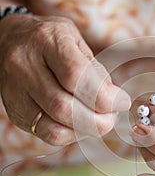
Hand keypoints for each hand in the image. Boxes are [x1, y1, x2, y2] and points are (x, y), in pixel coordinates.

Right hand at [0, 14, 129, 145]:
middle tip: (113, 117)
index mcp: (47, 41)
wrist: (10, 40)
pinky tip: (82, 125)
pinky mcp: (16, 111)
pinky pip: (47, 134)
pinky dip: (72, 135)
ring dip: (86, 131)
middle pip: (64, 107)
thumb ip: (95, 71)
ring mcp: (15, 91)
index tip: (122, 102)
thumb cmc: (52, 41)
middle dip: (98, 121)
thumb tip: (114, 101)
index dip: (105, 97)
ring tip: (100, 122)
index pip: (76, 76)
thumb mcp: (77, 42)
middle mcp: (24, 65)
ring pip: (54, 126)